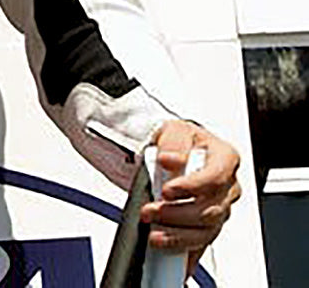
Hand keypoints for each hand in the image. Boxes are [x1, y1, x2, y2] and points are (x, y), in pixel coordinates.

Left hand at [140, 119, 240, 272]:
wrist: (172, 153)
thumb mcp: (175, 130)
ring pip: (206, 231)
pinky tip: (168, 248)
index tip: (167, 190)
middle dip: (177, 214)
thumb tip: (170, 159)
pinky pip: (201, 243)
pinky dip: (184, 249)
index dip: (191, 187)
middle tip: (150, 211)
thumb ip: (174, 143)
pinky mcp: (209, 226)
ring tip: (154, 233)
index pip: (215, 177)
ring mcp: (221, 209)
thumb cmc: (179, 140)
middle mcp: (228, 187)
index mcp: (225, 159)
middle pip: (210, 210)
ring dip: (178, 235)